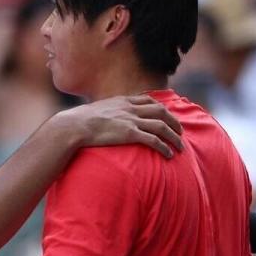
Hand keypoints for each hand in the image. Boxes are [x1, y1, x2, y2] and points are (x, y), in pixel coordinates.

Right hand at [56, 95, 183, 157]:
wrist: (74, 125)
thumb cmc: (80, 121)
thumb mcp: (97, 109)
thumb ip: (107, 111)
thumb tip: (104, 117)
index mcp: (123, 101)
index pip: (149, 100)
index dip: (161, 108)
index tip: (167, 116)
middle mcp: (130, 108)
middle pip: (161, 111)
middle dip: (174, 121)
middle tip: (180, 131)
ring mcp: (131, 120)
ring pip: (162, 126)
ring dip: (174, 136)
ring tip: (180, 146)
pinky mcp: (129, 134)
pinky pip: (153, 140)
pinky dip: (164, 147)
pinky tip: (169, 154)